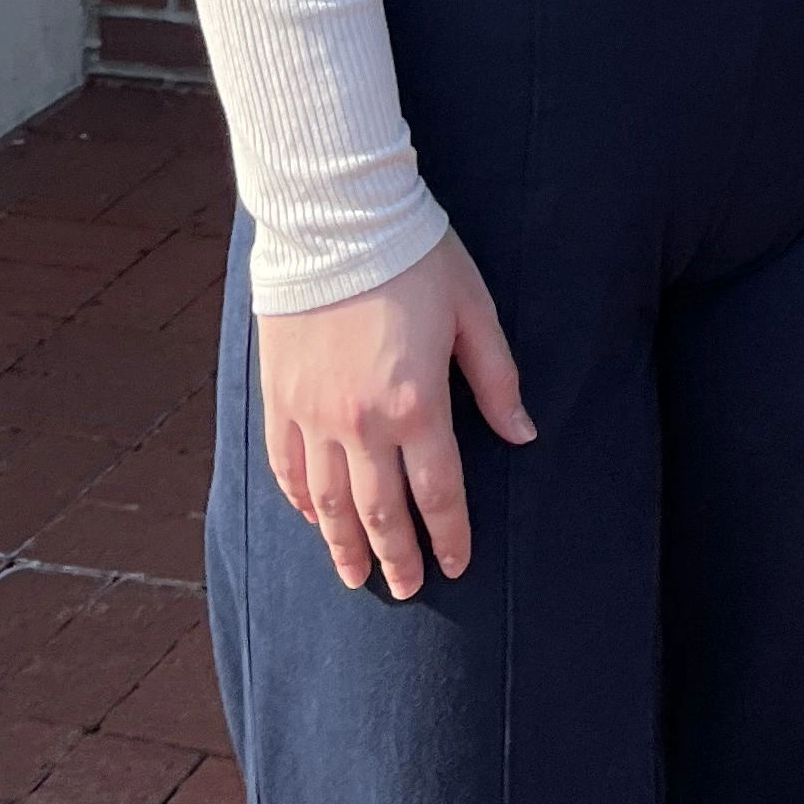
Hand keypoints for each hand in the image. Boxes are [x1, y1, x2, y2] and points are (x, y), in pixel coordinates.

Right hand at [258, 229, 534, 594]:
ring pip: (328, 503)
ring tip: (356, 577)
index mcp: (417, 403)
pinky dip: (300, 501)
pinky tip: (313, 519)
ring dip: (345, 546)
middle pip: (380, 512)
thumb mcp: (473, 309)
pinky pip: (287, 466)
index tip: (456, 565)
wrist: (336, 215)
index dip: (450, 535)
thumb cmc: (416, 256)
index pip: (439, 493)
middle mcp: (361, 421)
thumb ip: (496, 379)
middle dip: (398, 558)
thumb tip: (524, 434)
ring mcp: (313, 412)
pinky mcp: (278, 395)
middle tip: (409, 588)